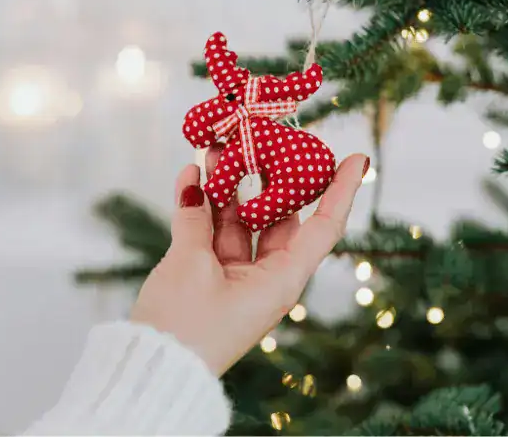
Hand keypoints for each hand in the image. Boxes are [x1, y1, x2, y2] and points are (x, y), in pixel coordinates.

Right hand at [130, 147, 367, 375]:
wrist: (151, 369)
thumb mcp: (191, 266)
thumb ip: (196, 219)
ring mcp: (237, 275)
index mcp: (281, 280)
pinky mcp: (208, 276)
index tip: (357, 157)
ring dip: (227, 185)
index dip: (341, 190)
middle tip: (262, 138)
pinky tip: (191, 174)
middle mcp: (266, 276)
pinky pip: (211, 232)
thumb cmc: (185, 327)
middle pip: (277, 215)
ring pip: (240, 219)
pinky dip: (201, 205)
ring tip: (217, 146)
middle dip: (267, 175)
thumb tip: (195, 181)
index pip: (323, 227)